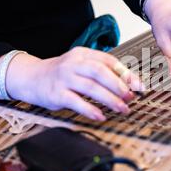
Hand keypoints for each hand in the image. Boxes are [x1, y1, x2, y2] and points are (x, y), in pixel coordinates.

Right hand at [0, 47, 144, 120]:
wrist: (31, 77)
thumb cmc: (62, 74)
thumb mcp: (81, 66)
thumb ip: (103, 72)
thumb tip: (129, 85)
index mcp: (83, 54)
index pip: (109, 61)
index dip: (126, 74)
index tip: (139, 86)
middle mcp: (74, 64)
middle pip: (100, 72)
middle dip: (119, 86)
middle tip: (131, 97)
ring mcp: (64, 78)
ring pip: (90, 87)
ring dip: (109, 99)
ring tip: (122, 109)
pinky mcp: (56, 93)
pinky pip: (75, 102)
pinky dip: (90, 109)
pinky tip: (100, 116)